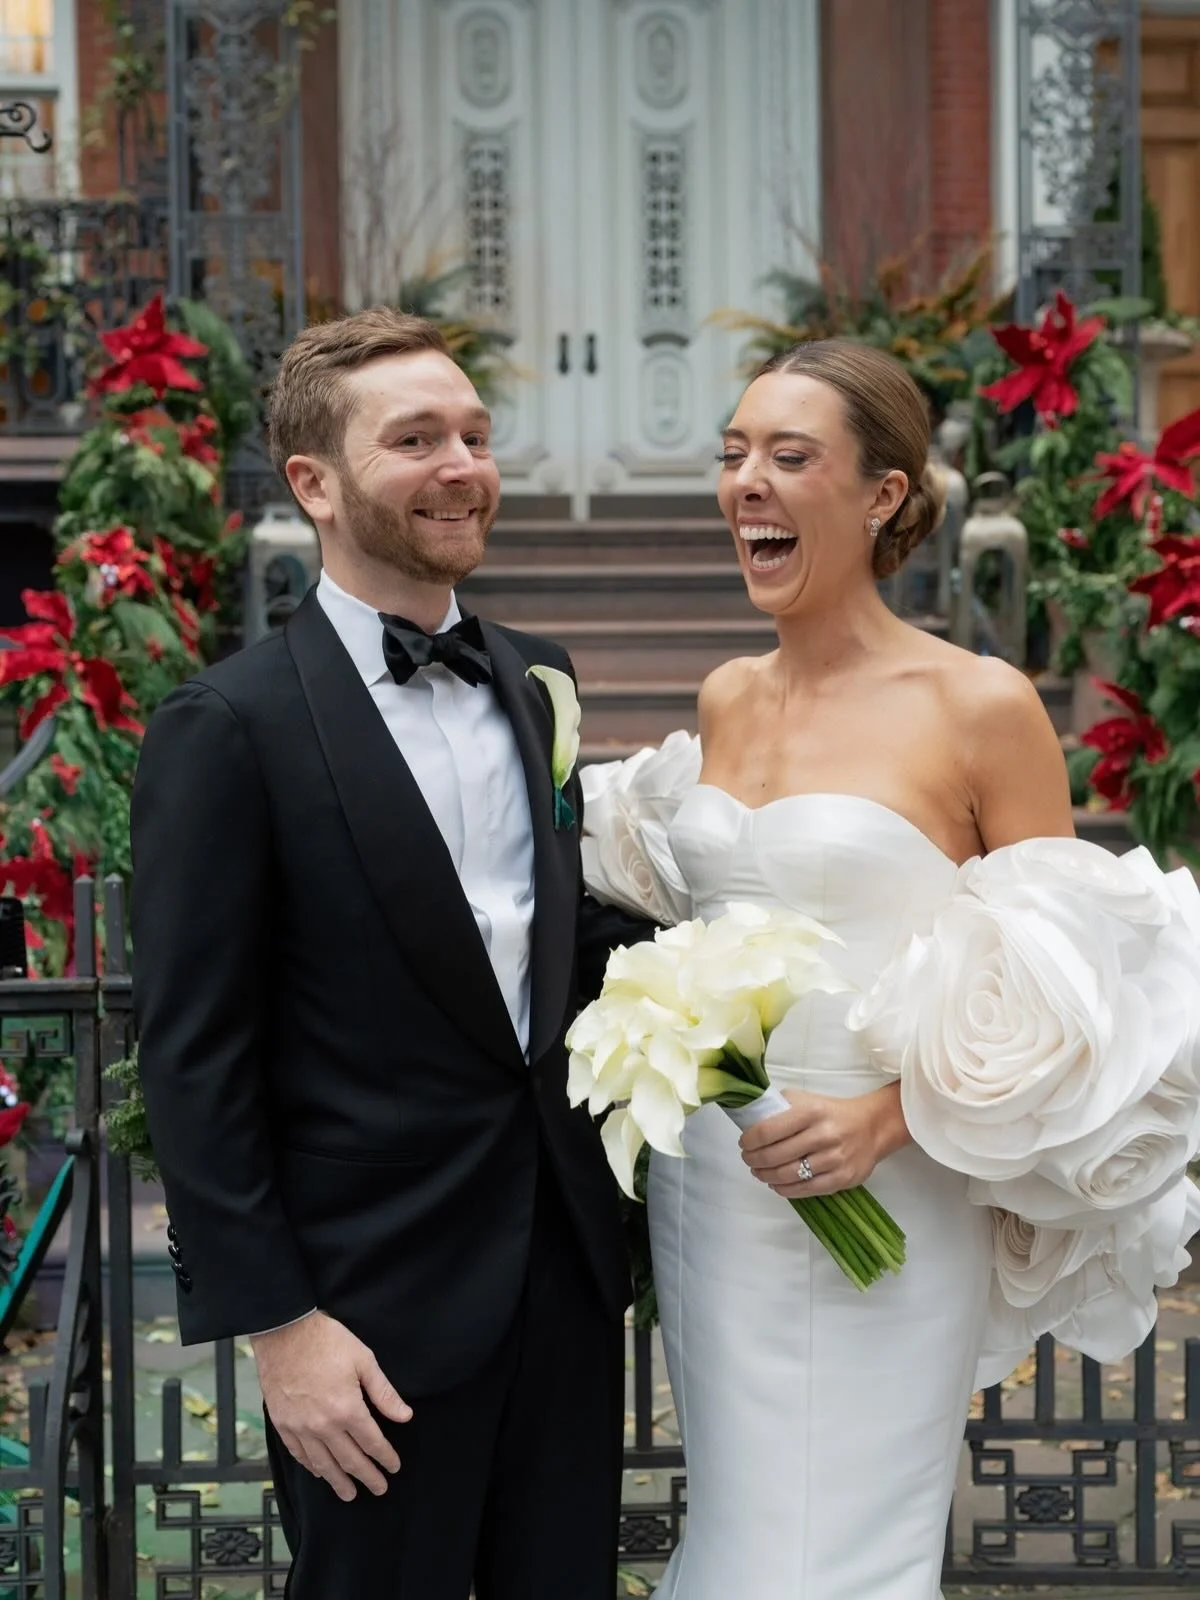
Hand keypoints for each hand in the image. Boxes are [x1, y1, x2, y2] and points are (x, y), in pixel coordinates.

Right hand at [252, 1311, 411, 1500]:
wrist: (284, 1332)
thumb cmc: (327, 1341)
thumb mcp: (364, 1360)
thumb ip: (384, 1393)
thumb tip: (405, 1416)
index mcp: (348, 1409)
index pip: (372, 1443)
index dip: (385, 1458)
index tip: (394, 1468)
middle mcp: (324, 1426)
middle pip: (350, 1460)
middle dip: (367, 1477)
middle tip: (379, 1489)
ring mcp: (300, 1428)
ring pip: (323, 1464)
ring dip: (338, 1481)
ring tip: (349, 1494)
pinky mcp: (283, 1424)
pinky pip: (299, 1454)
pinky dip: (312, 1467)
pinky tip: (320, 1472)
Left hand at [739, 1084, 906, 1199]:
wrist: (871, 1126)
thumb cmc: (831, 1112)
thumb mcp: (806, 1099)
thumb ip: (781, 1107)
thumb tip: (751, 1121)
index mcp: (811, 1112)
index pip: (768, 1130)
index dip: (749, 1140)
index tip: (744, 1143)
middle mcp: (822, 1135)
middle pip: (775, 1155)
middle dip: (754, 1160)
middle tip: (748, 1159)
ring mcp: (833, 1159)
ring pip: (788, 1175)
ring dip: (766, 1176)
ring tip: (759, 1172)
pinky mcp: (842, 1179)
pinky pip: (805, 1190)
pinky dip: (784, 1189)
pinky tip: (776, 1184)